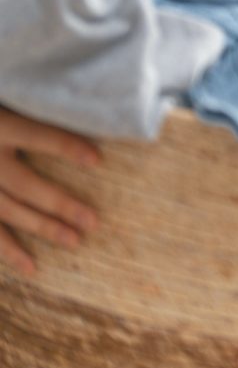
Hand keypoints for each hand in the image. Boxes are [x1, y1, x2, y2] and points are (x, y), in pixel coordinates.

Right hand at [0, 107, 100, 275]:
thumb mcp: (7, 101)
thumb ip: (32, 109)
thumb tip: (76, 111)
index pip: (36, 136)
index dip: (66, 147)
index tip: (98, 160)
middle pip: (24, 185)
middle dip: (59, 204)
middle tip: (93, 221)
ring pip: (7, 212)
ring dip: (41, 228)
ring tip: (74, 241)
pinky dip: (7, 250)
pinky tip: (30, 266)